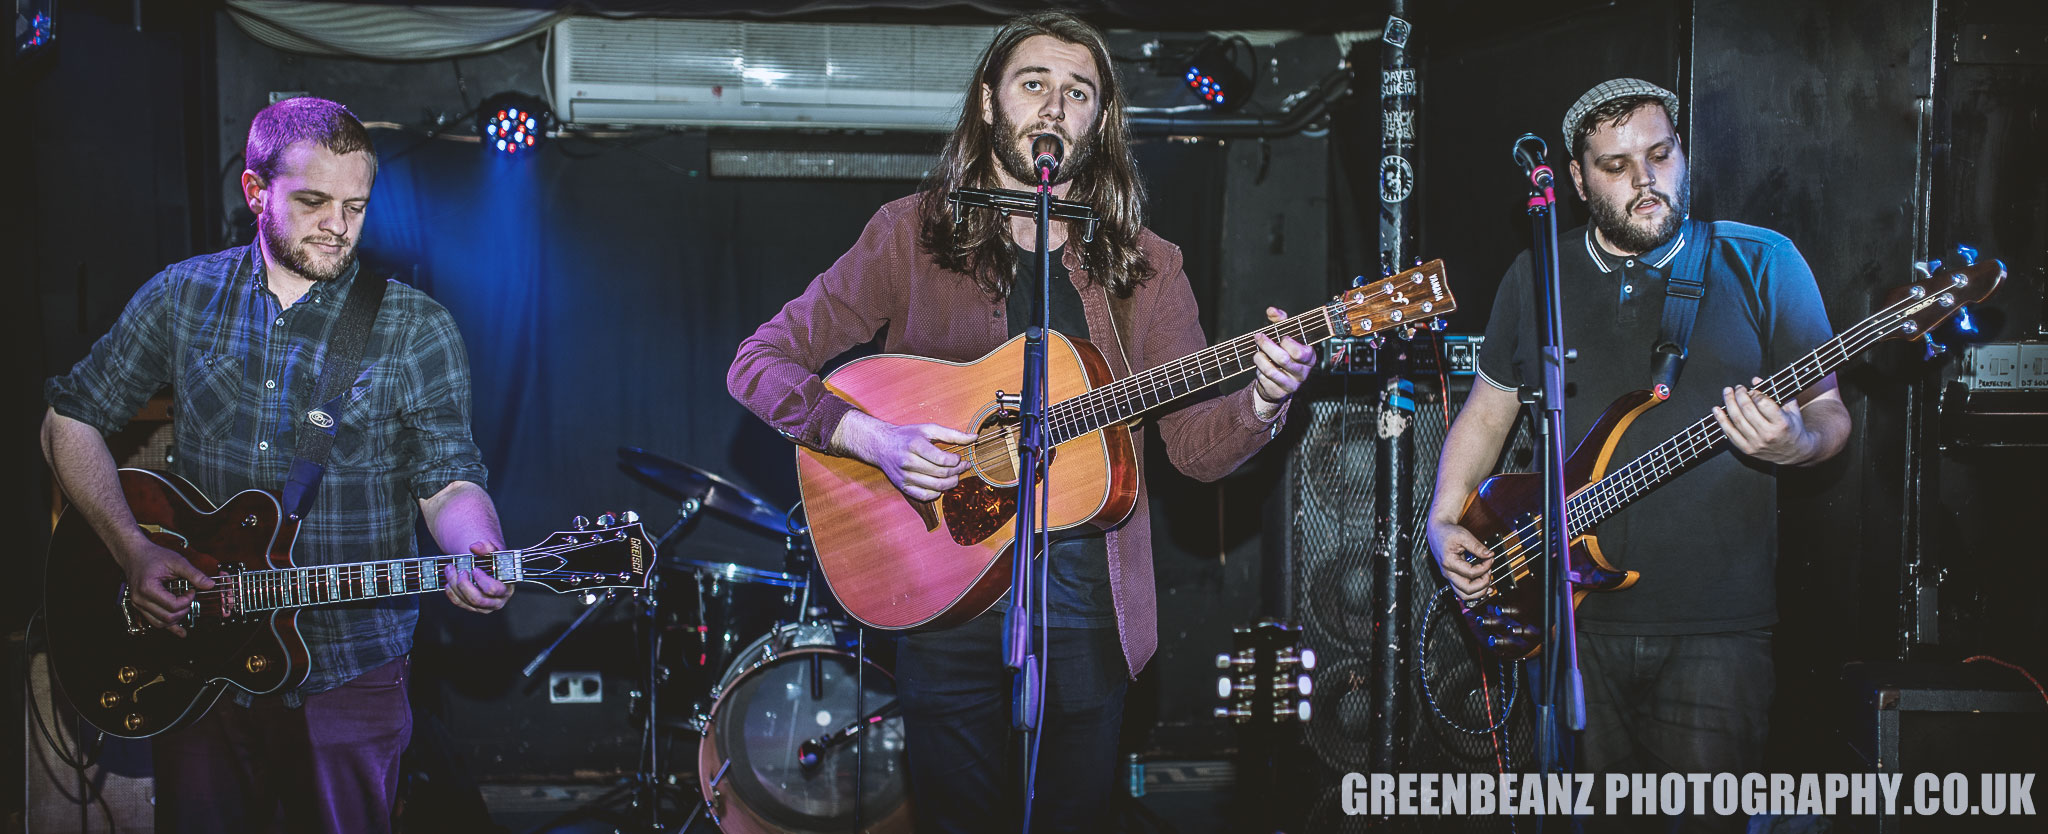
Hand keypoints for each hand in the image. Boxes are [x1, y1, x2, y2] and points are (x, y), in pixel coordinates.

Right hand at [116, 537, 214, 636]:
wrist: (134, 554)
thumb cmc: (153, 556)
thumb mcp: (176, 561)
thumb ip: (194, 574)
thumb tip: (210, 585)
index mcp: (147, 588)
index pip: (172, 605)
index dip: (187, 600)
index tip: (192, 590)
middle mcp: (140, 600)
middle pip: (167, 617)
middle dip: (184, 609)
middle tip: (189, 597)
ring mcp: (138, 605)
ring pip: (161, 623)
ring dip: (177, 618)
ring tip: (185, 606)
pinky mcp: (141, 607)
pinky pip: (155, 622)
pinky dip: (169, 627)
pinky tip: (181, 632)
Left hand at [445, 542, 513, 613]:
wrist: (488, 567)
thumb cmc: (492, 561)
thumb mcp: (492, 551)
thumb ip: (486, 546)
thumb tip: (475, 547)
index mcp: (506, 588)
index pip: (493, 590)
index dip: (482, 580)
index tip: (475, 569)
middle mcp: (497, 601)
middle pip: (477, 599)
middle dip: (464, 584)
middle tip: (460, 571)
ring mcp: (485, 607)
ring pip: (466, 602)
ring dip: (455, 585)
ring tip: (450, 570)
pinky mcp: (474, 608)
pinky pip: (460, 604)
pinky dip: (451, 593)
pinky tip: (448, 583)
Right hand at [835, 411, 975, 501]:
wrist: (881, 445)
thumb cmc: (907, 436)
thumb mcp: (928, 429)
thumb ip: (952, 434)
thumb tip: (974, 438)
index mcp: (915, 445)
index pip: (941, 460)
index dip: (956, 461)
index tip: (959, 458)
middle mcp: (908, 462)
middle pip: (940, 474)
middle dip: (957, 472)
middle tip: (962, 467)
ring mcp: (904, 476)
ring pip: (935, 487)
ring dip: (950, 483)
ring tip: (955, 476)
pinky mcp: (902, 486)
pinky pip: (924, 496)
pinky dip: (937, 493)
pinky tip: (941, 486)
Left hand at [1251, 307, 1315, 420]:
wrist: (1280, 380)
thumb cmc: (1285, 353)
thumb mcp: (1285, 336)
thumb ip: (1280, 322)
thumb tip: (1271, 310)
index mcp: (1309, 357)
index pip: (1300, 352)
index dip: (1287, 342)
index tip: (1280, 336)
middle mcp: (1303, 372)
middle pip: (1283, 359)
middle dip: (1267, 345)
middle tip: (1258, 337)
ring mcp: (1292, 384)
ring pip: (1270, 370)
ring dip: (1259, 358)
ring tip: (1257, 353)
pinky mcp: (1279, 393)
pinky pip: (1264, 380)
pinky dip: (1258, 371)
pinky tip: (1260, 367)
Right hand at [1426, 516, 1495, 604]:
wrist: (1437, 532)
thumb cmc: (1447, 533)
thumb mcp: (1463, 536)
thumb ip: (1477, 547)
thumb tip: (1489, 555)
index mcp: (1449, 563)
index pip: (1472, 573)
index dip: (1485, 567)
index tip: (1490, 558)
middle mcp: (1448, 573)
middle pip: (1467, 590)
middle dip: (1483, 583)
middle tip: (1489, 571)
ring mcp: (1450, 577)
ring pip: (1464, 595)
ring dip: (1479, 591)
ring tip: (1487, 579)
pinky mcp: (1453, 577)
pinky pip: (1463, 591)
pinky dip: (1474, 591)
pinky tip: (1484, 585)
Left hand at [1712, 377, 1813, 464]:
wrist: (1795, 453)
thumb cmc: (1793, 427)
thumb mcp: (1791, 408)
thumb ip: (1775, 392)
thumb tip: (1755, 380)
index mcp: (1781, 423)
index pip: (1763, 403)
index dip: (1755, 393)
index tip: (1753, 390)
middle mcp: (1768, 434)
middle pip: (1747, 410)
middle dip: (1740, 395)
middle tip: (1738, 388)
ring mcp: (1756, 443)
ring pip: (1737, 420)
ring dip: (1729, 403)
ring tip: (1727, 392)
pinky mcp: (1747, 449)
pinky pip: (1730, 433)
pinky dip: (1721, 420)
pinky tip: (1716, 410)